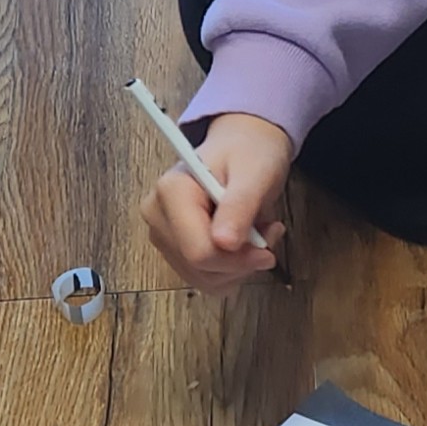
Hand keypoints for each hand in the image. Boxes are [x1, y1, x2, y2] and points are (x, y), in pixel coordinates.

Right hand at [139, 114, 290, 294]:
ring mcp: (163, 233)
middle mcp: (158, 214)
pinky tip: (243, 244)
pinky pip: (204, 278)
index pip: (198, 251)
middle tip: (268, 234)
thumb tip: (225, 243)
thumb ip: (239, 206)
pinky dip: (230, 269)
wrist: (244, 147)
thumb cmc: (250, 154)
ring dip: (239, 266)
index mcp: (171, 191)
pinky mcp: (174, 247)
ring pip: (203, 278)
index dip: (238, 259)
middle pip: (199, 268)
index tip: (266, 247)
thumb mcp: (254, 174)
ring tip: (257, 233)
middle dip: (241, 261)